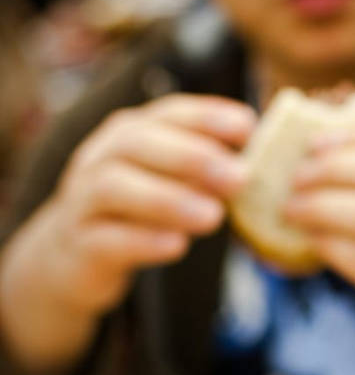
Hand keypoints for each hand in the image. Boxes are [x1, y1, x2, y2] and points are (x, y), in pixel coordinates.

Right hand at [0, 94, 255, 372]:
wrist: (72, 260)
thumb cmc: (135, 215)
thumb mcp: (165, 183)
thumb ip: (203, 171)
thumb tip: (263, 164)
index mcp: (128, 135)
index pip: (167, 114)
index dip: (207, 116)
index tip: (248, 126)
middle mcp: (100, 159)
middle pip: (138, 144)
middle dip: (192, 157)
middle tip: (239, 177)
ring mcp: (83, 202)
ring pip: (116, 189)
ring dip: (168, 199)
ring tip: (213, 217)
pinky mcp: (80, 245)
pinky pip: (107, 239)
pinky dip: (143, 241)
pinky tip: (177, 246)